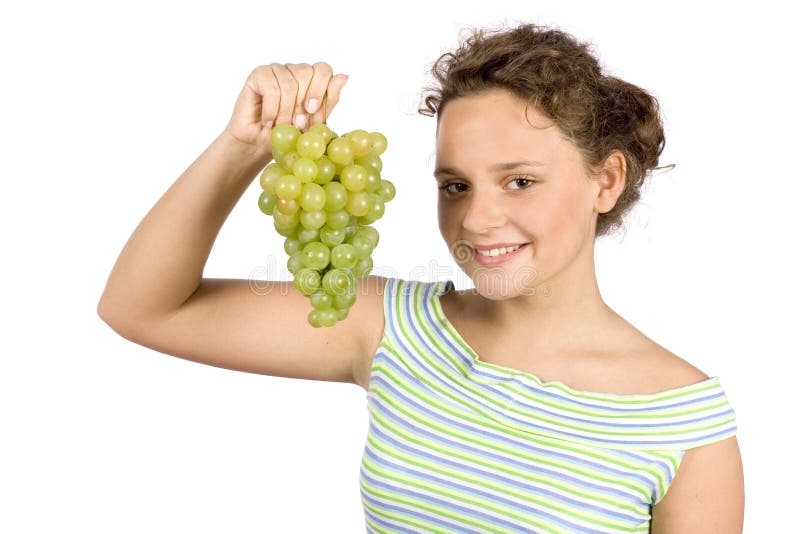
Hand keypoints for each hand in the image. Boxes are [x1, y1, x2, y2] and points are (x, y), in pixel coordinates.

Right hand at [224, 62, 347, 152]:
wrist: (260, 144)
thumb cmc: (288, 134)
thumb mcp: (314, 123)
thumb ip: (328, 101)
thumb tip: (344, 76)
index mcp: (312, 80)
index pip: (323, 70)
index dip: (320, 89)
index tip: (312, 110)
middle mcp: (295, 71)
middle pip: (306, 73)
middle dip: (302, 104)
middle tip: (297, 124)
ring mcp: (277, 70)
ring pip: (289, 83)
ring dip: (286, 111)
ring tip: (282, 127)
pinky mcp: (259, 74)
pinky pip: (271, 88)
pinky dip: (272, 110)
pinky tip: (269, 123)